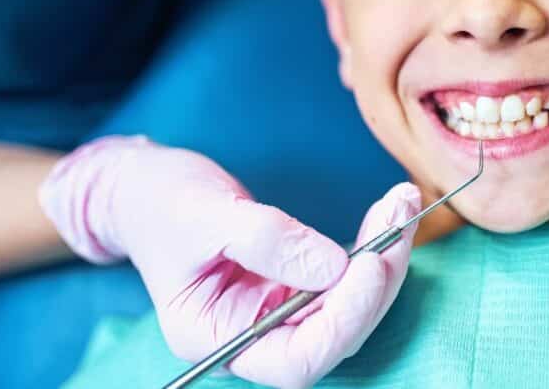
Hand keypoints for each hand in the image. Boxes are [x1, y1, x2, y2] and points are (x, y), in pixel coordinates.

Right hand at [40, 136, 420, 387]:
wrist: (146, 188)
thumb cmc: (162, 202)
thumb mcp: (207, 214)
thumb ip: (267, 241)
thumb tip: (337, 266)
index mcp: (215, 336)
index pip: (296, 360)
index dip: (344, 319)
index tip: (370, 263)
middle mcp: (252, 335)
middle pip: (335, 334)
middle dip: (376, 279)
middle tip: (400, 215)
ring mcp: (276, 310)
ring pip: (349, 306)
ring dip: (384, 257)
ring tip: (402, 203)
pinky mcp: (295, 283)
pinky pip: (344, 277)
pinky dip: (372, 244)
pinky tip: (392, 209)